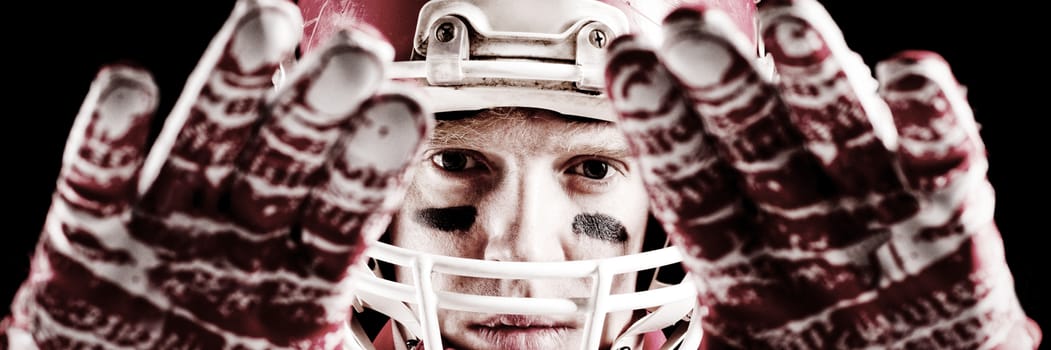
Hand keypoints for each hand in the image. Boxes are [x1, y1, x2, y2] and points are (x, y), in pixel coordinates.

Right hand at [4, 0, 429, 347]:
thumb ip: (351, 342)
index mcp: (301, 273)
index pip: (346, 206)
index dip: (374, 159)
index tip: (405, 110)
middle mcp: (240, 235)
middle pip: (285, 156)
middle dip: (318, 104)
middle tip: (352, 54)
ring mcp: (168, 228)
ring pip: (204, 144)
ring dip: (231, 86)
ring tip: (264, 25)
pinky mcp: (90, 240)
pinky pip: (99, 183)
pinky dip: (108, 139)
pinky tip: (128, 89)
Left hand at [604, 0, 1039, 347]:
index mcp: (736, 256)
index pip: (688, 181)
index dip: (658, 124)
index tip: (625, 64)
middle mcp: (797, 219)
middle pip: (753, 142)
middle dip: (722, 86)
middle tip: (687, 28)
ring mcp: (871, 213)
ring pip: (838, 134)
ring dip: (815, 78)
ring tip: (787, 17)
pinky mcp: (949, 224)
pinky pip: (941, 163)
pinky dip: (929, 120)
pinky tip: (908, 74)